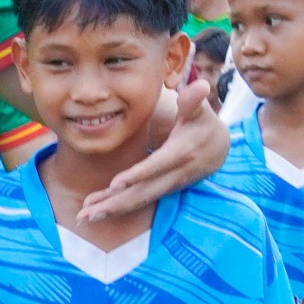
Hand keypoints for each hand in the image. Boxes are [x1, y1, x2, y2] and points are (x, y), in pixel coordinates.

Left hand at [80, 70, 224, 224]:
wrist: (219, 148)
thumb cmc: (203, 122)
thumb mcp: (200, 110)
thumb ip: (195, 100)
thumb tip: (200, 86)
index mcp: (181, 152)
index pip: (157, 165)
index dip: (138, 175)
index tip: (115, 184)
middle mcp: (174, 174)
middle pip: (143, 192)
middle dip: (115, 203)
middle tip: (87, 213)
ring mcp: (168, 185)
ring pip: (138, 200)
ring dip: (111, 209)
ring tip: (84, 217)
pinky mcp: (162, 190)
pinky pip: (138, 201)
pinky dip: (116, 207)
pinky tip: (94, 211)